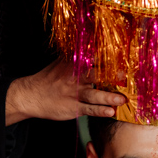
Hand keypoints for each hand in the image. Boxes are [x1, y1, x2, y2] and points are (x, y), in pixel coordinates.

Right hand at [5, 60, 125, 124]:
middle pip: (96, 74)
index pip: (94, 58)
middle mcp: (75, 77)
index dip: (109, 57)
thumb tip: (94, 45)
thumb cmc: (49, 79)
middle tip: (127, 76)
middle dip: (113, 75)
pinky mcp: (72, 107)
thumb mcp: (61, 62)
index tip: (124, 57)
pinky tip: (110, 112)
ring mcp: (74, 93)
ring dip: (109, 96)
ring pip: (94, 94)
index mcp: (74, 64)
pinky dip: (99, 111)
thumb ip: (78, 56)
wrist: (30, 95)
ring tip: (122, 99)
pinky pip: (88, 109)